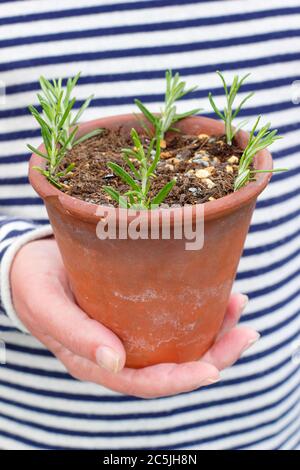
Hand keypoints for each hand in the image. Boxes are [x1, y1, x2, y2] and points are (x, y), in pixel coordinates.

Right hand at [11, 238, 258, 397]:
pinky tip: (219, 293)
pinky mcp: (134, 309)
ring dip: (214, 330)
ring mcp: (129, 331)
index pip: (143, 382)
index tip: (213, 369)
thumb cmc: (33, 284)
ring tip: (240, 304)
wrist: (28, 263)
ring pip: (178, 341)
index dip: (179, 380)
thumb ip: (75, 334)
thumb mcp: (47, 306)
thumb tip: (115, 362)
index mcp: (96, 360)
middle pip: (172, 365)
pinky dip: (199, 309)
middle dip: (214, 355)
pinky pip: (171, 317)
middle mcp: (118, 351)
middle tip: (246, 331)